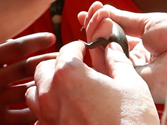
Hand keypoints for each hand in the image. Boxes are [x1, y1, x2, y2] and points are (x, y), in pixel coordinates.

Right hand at [0, 33, 57, 124]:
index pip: (15, 47)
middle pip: (27, 69)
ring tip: (62, 81)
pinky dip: (35, 112)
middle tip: (65, 59)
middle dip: (48, 63)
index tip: (51, 37)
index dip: (35, 41)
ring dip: (46, 86)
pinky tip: (47, 109)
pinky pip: (21, 118)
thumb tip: (5, 37)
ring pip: (28, 91)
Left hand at [25, 41, 158, 124]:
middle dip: (59, 65)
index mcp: (68, 74)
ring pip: (34, 93)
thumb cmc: (131, 121)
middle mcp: (50, 93)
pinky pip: (38, 117)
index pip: (67, 50)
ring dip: (47, 87)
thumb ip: (118, 62)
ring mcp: (46, 116)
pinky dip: (47, 111)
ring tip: (66, 89)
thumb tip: (112, 48)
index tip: (87, 51)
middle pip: (44, 69)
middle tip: (78, 69)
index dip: (80, 48)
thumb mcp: (131, 86)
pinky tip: (65, 113)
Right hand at [79, 2, 166, 102]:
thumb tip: (103, 11)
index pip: (111, 42)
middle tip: (93, 10)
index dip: (98, 27)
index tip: (89, 11)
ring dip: (94, 33)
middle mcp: (135, 65)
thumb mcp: (147, 24)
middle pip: (102, 49)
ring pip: (99, 57)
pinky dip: (99, 43)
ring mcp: (131, 75)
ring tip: (99, 15)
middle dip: (93, 27)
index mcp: (141, 53)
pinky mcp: (129, 82)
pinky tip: (104, 25)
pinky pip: (105, 66)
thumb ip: (122, 21)